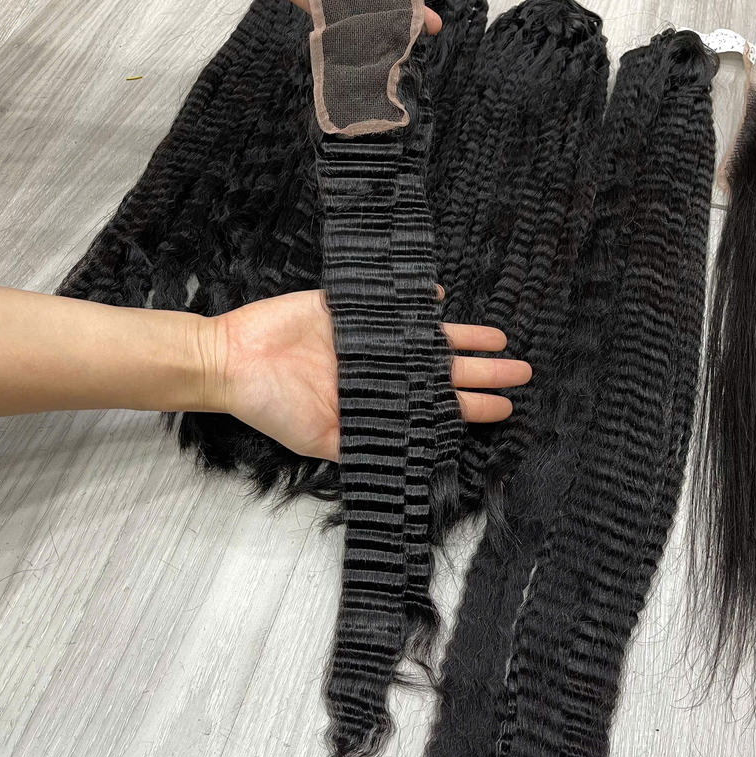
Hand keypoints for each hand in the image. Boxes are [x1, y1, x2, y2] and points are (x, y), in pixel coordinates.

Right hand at [207, 289, 531, 461]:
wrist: (233, 360)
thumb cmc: (271, 405)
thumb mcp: (320, 440)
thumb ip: (365, 445)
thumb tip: (412, 458)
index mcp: (377, 400)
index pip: (435, 406)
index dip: (471, 407)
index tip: (505, 407)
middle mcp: (379, 369)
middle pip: (442, 370)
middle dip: (483, 371)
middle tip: (522, 371)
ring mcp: (366, 337)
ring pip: (427, 335)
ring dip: (462, 335)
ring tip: (499, 338)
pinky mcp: (348, 308)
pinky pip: (388, 300)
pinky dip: (414, 299)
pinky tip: (439, 299)